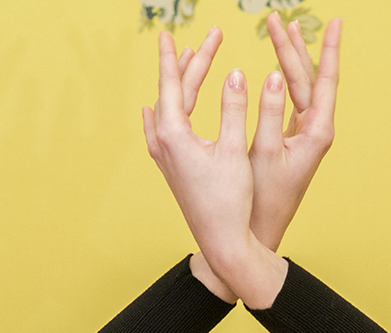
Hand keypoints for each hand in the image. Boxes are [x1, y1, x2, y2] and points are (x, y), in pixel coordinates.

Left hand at [143, 28, 254, 300]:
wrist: (221, 243)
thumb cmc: (229, 202)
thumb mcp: (234, 151)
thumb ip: (234, 109)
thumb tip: (236, 73)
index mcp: (175, 135)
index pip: (172, 83)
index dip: (175, 56)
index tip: (170, 31)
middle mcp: (163, 144)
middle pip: (174, 93)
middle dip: (192, 64)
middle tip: (210, 39)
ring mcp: (164, 158)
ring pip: (168, 109)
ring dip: (180, 84)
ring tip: (190, 60)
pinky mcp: (171, 170)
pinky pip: (161, 129)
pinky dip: (164, 110)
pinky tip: (154, 109)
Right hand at [249, 14, 341, 251]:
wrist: (259, 230)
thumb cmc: (262, 198)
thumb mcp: (264, 152)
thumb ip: (269, 112)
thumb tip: (271, 74)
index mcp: (317, 134)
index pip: (326, 82)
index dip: (330, 50)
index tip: (336, 22)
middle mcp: (316, 133)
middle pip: (308, 79)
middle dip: (293, 47)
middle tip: (278, 17)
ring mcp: (304, 137)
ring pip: (298, 88)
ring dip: (287, 59)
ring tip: (281, 28)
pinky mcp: (292, 142)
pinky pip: (290, 102)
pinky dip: (281, 80)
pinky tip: (276, 65)